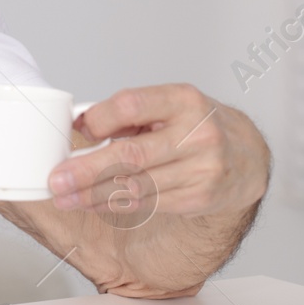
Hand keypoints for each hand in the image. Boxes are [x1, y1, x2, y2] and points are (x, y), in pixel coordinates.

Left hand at [48, 84, 269, 217]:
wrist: (246, 156)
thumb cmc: (194, 125)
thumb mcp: (166, 105)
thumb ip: (125, 114)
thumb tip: (77, 124)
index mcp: (183, 100)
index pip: (131, 105)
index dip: (99, 119)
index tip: (76, 132)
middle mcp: (197, 134)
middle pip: (131, 155)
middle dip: (86, 171)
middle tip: (56, 181)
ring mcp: (202, 168)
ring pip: (137, 186)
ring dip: (94, 195)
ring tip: (65, 197)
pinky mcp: (201, 197)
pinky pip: (148, 203)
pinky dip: (115, 204)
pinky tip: (93, 203)